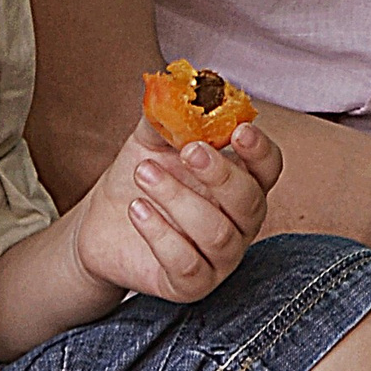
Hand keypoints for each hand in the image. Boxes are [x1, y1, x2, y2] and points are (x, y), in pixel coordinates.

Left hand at [73, 113, 281, 303]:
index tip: (239, 131)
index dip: (260, 151)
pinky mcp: (192, 285)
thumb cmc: (141, 176)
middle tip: (187, 151)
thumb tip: (176, 86)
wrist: (102, 222)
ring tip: (143, 175)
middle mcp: (240, 222)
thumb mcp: (150, 139)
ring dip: (179, 200)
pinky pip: (188, 265)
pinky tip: (137, 210)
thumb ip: (166, 114)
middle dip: (220, 174)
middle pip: (249, 201)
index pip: (269, 168)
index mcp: (241, 180)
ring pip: (217, 234)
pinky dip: (162, 235)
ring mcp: (220, 258)